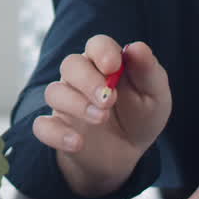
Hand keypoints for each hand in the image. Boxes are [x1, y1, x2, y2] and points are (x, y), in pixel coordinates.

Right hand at [31, 37, 170, 196]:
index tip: (113, 66)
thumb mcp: (154, 95)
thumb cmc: (140, 116)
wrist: (126, 154)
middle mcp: (80, 78)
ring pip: (55, 92)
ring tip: (101, 119)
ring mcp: (65, 102)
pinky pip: (43, 126)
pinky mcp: (56, 127)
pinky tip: (77, 142)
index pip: (97, 45)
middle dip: (88, 80)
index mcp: (104, 63)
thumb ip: (148, 71)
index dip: (102, 51)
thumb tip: (136, 47)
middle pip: (71, 64)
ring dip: (76, 104)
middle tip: (108, 100)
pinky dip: (56, 133)